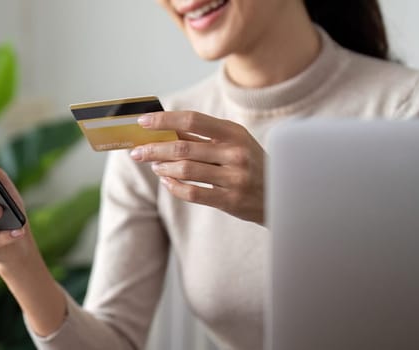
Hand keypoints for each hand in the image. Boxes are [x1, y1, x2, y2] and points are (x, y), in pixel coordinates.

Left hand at [129, 111, 265, 222]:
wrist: (282, 194)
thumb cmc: (250, 164)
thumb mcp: (234, 143)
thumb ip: (202, 138)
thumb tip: (163, 131)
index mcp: (234, 132)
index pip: (192, 120)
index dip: (164, 120)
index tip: (143, 121)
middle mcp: (236, 153)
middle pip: (183, 148)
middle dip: (154, 149)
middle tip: (137, 151)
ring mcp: (235, 178)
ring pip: (185, 170)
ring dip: (163, 167)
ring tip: (154, 165)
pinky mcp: (231, 200)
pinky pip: (193, 193)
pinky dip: (174, 186)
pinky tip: (167, 181)